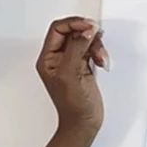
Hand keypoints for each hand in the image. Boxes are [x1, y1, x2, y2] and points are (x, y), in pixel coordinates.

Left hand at [37, 16, 109, 133]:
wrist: (82, 122)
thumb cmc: (72, 106)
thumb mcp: (70, 73)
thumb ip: (76, 49)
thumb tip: (84, 31)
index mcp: (47, 60)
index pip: (57, 29)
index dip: (73, 24)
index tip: (88, 28)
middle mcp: (56, 59)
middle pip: (73, 31)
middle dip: (87, 35)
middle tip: (95, 42)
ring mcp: (70, 61)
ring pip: (84, 38)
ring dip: (95, 45)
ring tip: (98, 58)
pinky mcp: (82, 64)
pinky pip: (92, 47)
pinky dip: (98, 52)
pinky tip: (100, 62)